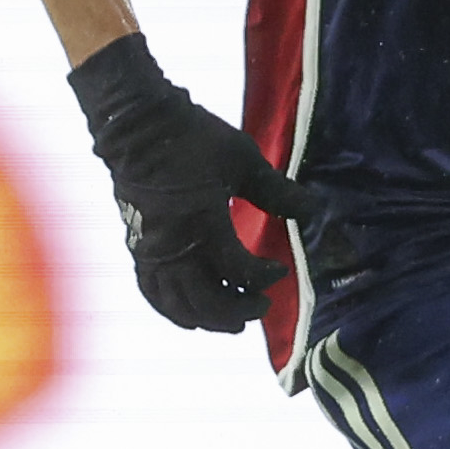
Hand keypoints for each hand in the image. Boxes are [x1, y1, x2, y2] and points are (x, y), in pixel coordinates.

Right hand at [65, 33, 325, 331]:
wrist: (135, 127)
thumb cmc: (193, 139)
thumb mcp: (243, 159)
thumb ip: (277, 191)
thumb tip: (313, 212)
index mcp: (203, 223)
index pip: (238, 271)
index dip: (263, 278)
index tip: (279, 270)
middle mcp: (173, 246)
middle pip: (206, 301)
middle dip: (237, 310)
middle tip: (261, 306)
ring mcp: (150, 250)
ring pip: (176, 304)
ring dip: (206, 318)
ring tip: (230, 321)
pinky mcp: (136, 248)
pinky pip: (152, 292)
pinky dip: (171, 309)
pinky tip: (189, 314)